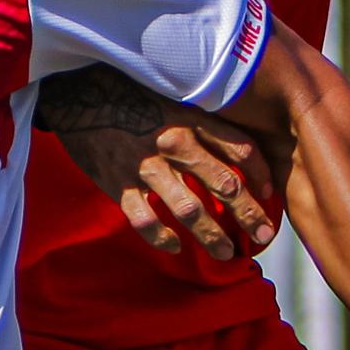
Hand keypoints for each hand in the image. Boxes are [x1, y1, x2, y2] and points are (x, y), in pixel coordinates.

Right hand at [67, 114, 282, 261]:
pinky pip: (145, 221)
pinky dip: (162, 239)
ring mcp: (146, 166)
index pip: (242, 149)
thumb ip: (203, 119)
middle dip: (250, 215)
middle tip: (264, 236)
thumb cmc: (133, 95)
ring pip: (190, 210)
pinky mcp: (118, 184)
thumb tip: (238, 148)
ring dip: (212, 237)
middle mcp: (175, 143)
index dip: (261, 175)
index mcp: (192, 118)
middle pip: (225, 184)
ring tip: (226, 254)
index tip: (269, 193)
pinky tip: (174, 247)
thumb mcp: (174, 96)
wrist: (80, 95)